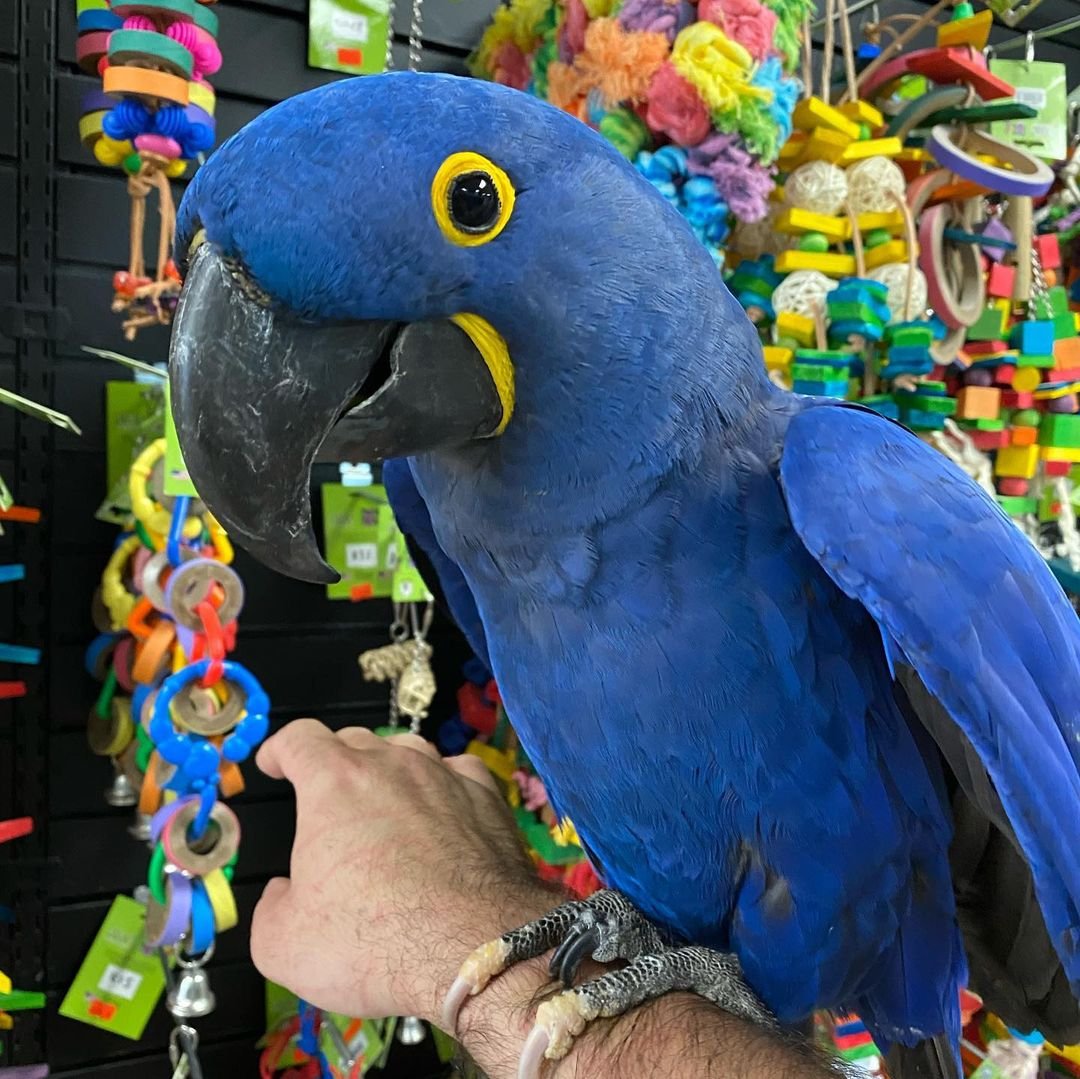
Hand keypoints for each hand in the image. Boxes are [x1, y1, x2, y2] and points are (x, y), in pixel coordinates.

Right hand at [249, 720, 555, 1023]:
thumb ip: (272, 908)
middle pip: (356, 741)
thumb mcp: (283, 944)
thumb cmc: (371, 942)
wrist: (471, 951)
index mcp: (334, 783)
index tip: (275, 762)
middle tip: (328, 796)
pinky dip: (443, 784)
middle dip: (334, 760)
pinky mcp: (487, 799)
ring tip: (385, 800)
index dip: (281, 749)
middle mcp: (392, 765)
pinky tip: (443, 808)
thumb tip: (283, 893)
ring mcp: (444, 777)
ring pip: (409, 751)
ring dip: (390, 769)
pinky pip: (459, 773)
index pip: (300, 739)